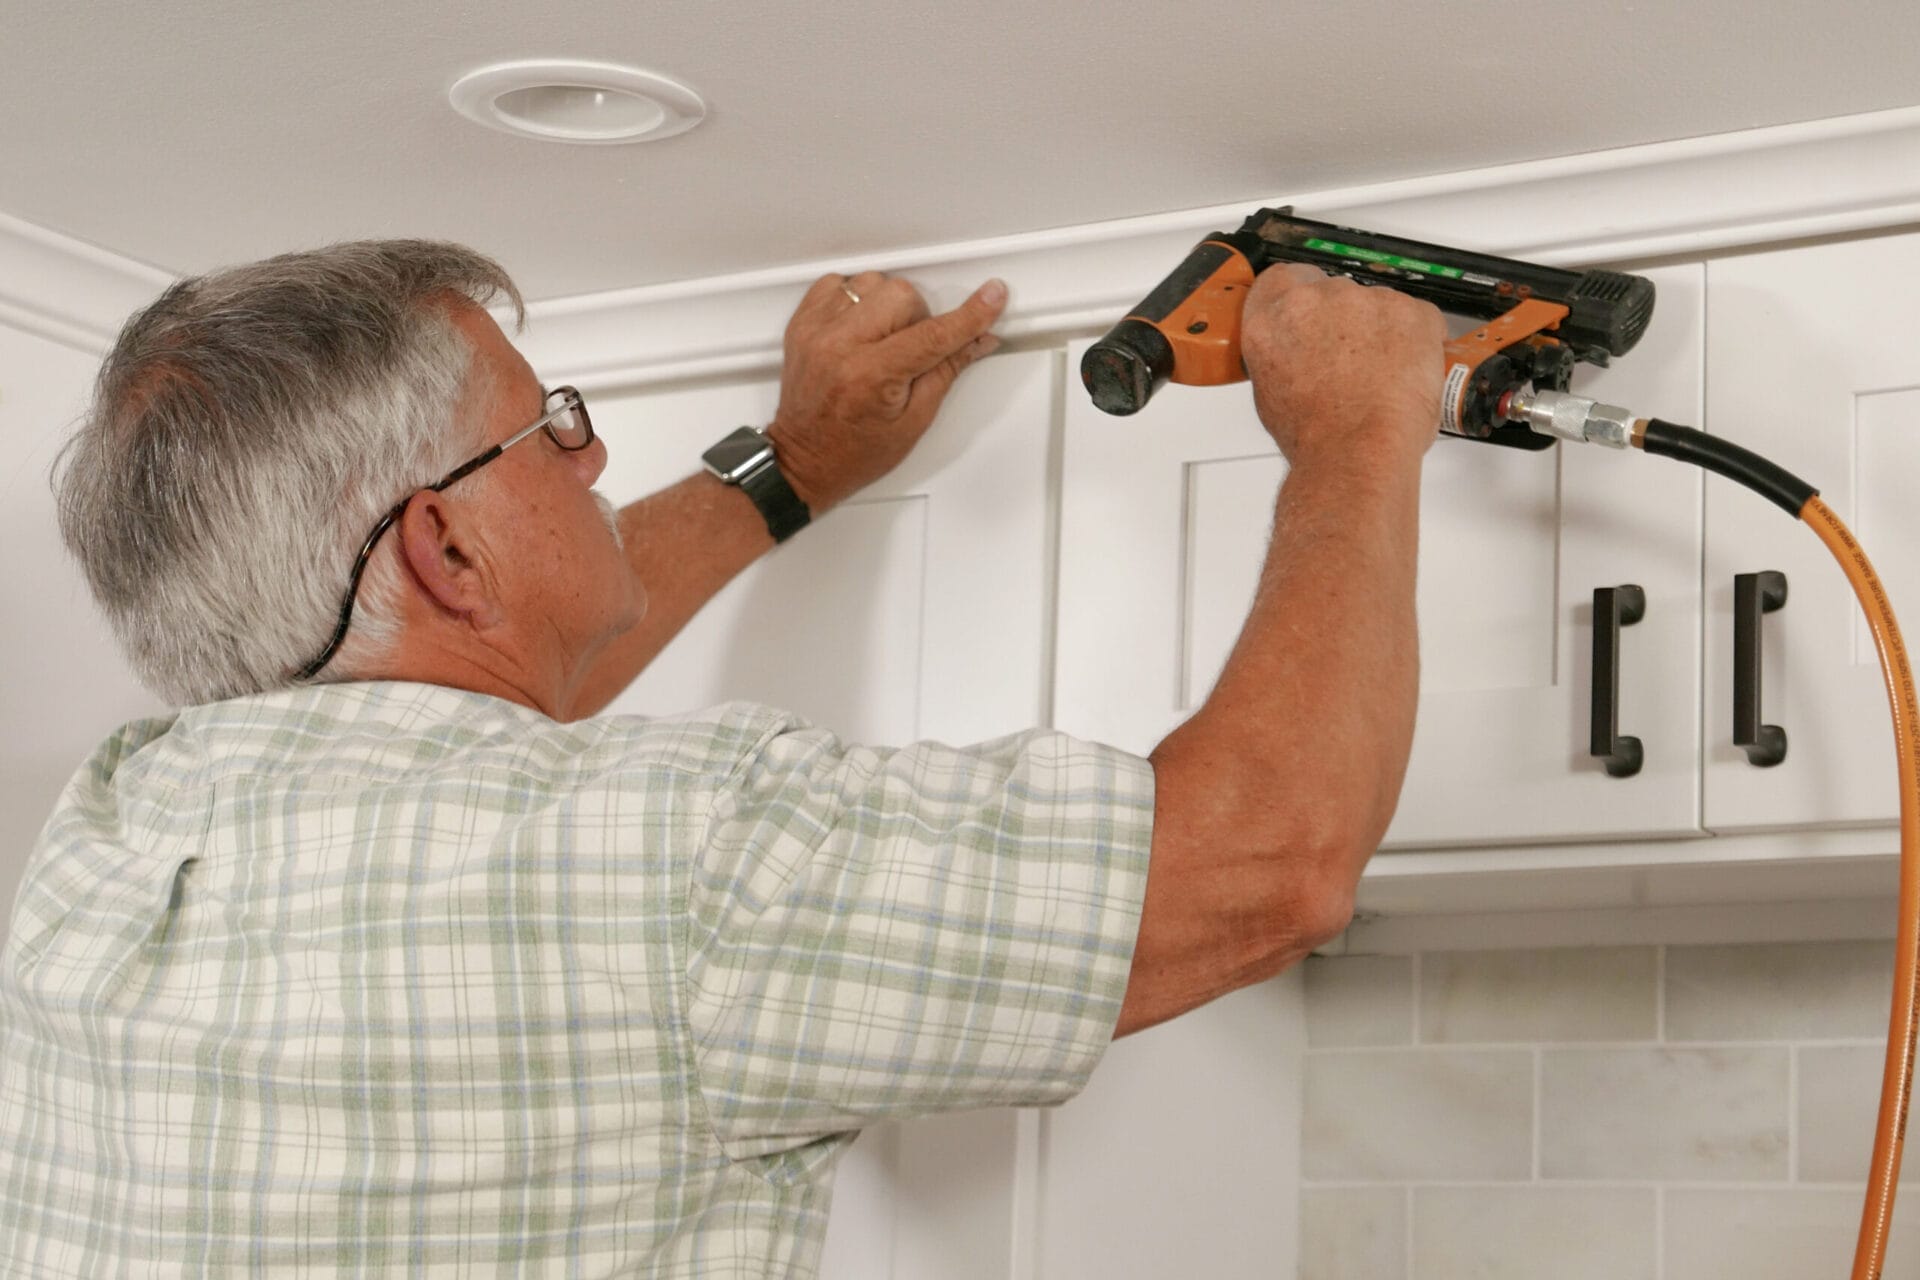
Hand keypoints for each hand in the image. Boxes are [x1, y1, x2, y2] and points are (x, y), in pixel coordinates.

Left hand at [764, 272, 1006, 512]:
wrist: (804, 460)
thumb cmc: (854, 451)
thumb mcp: (914, 420)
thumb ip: (947, 371)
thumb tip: (978, 339)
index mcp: (871, 376)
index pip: (933, 334)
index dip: (969, 315)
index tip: (991, 297)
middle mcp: (839, 346)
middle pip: (901, 294)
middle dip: (917, 318)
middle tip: (908, 352)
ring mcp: (816, 331)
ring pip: (872, 283)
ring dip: (886, 308)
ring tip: (879, 342)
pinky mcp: (802, 323)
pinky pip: (837, 283)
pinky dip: (855, 299)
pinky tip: (858, 329)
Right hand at [1241, 264, 1444, 470]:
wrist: (1357, 451)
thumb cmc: (1316, 435)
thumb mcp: (1271, 392)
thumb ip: (1281, 353)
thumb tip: (1297, 352)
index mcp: (1272, 318)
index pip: (1284, 279)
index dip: (1302, 295)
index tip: (1313, 312)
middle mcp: (1315, 300)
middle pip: (1334, 291)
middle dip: (1345, 321)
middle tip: (1350, 360)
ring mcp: (1365, 301)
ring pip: (1377, 305)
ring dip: (1381, 331)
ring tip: (1380, 376)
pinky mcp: (1409, 310)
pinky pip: (1416, 317)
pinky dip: (1417, 340)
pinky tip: (1404, 373)